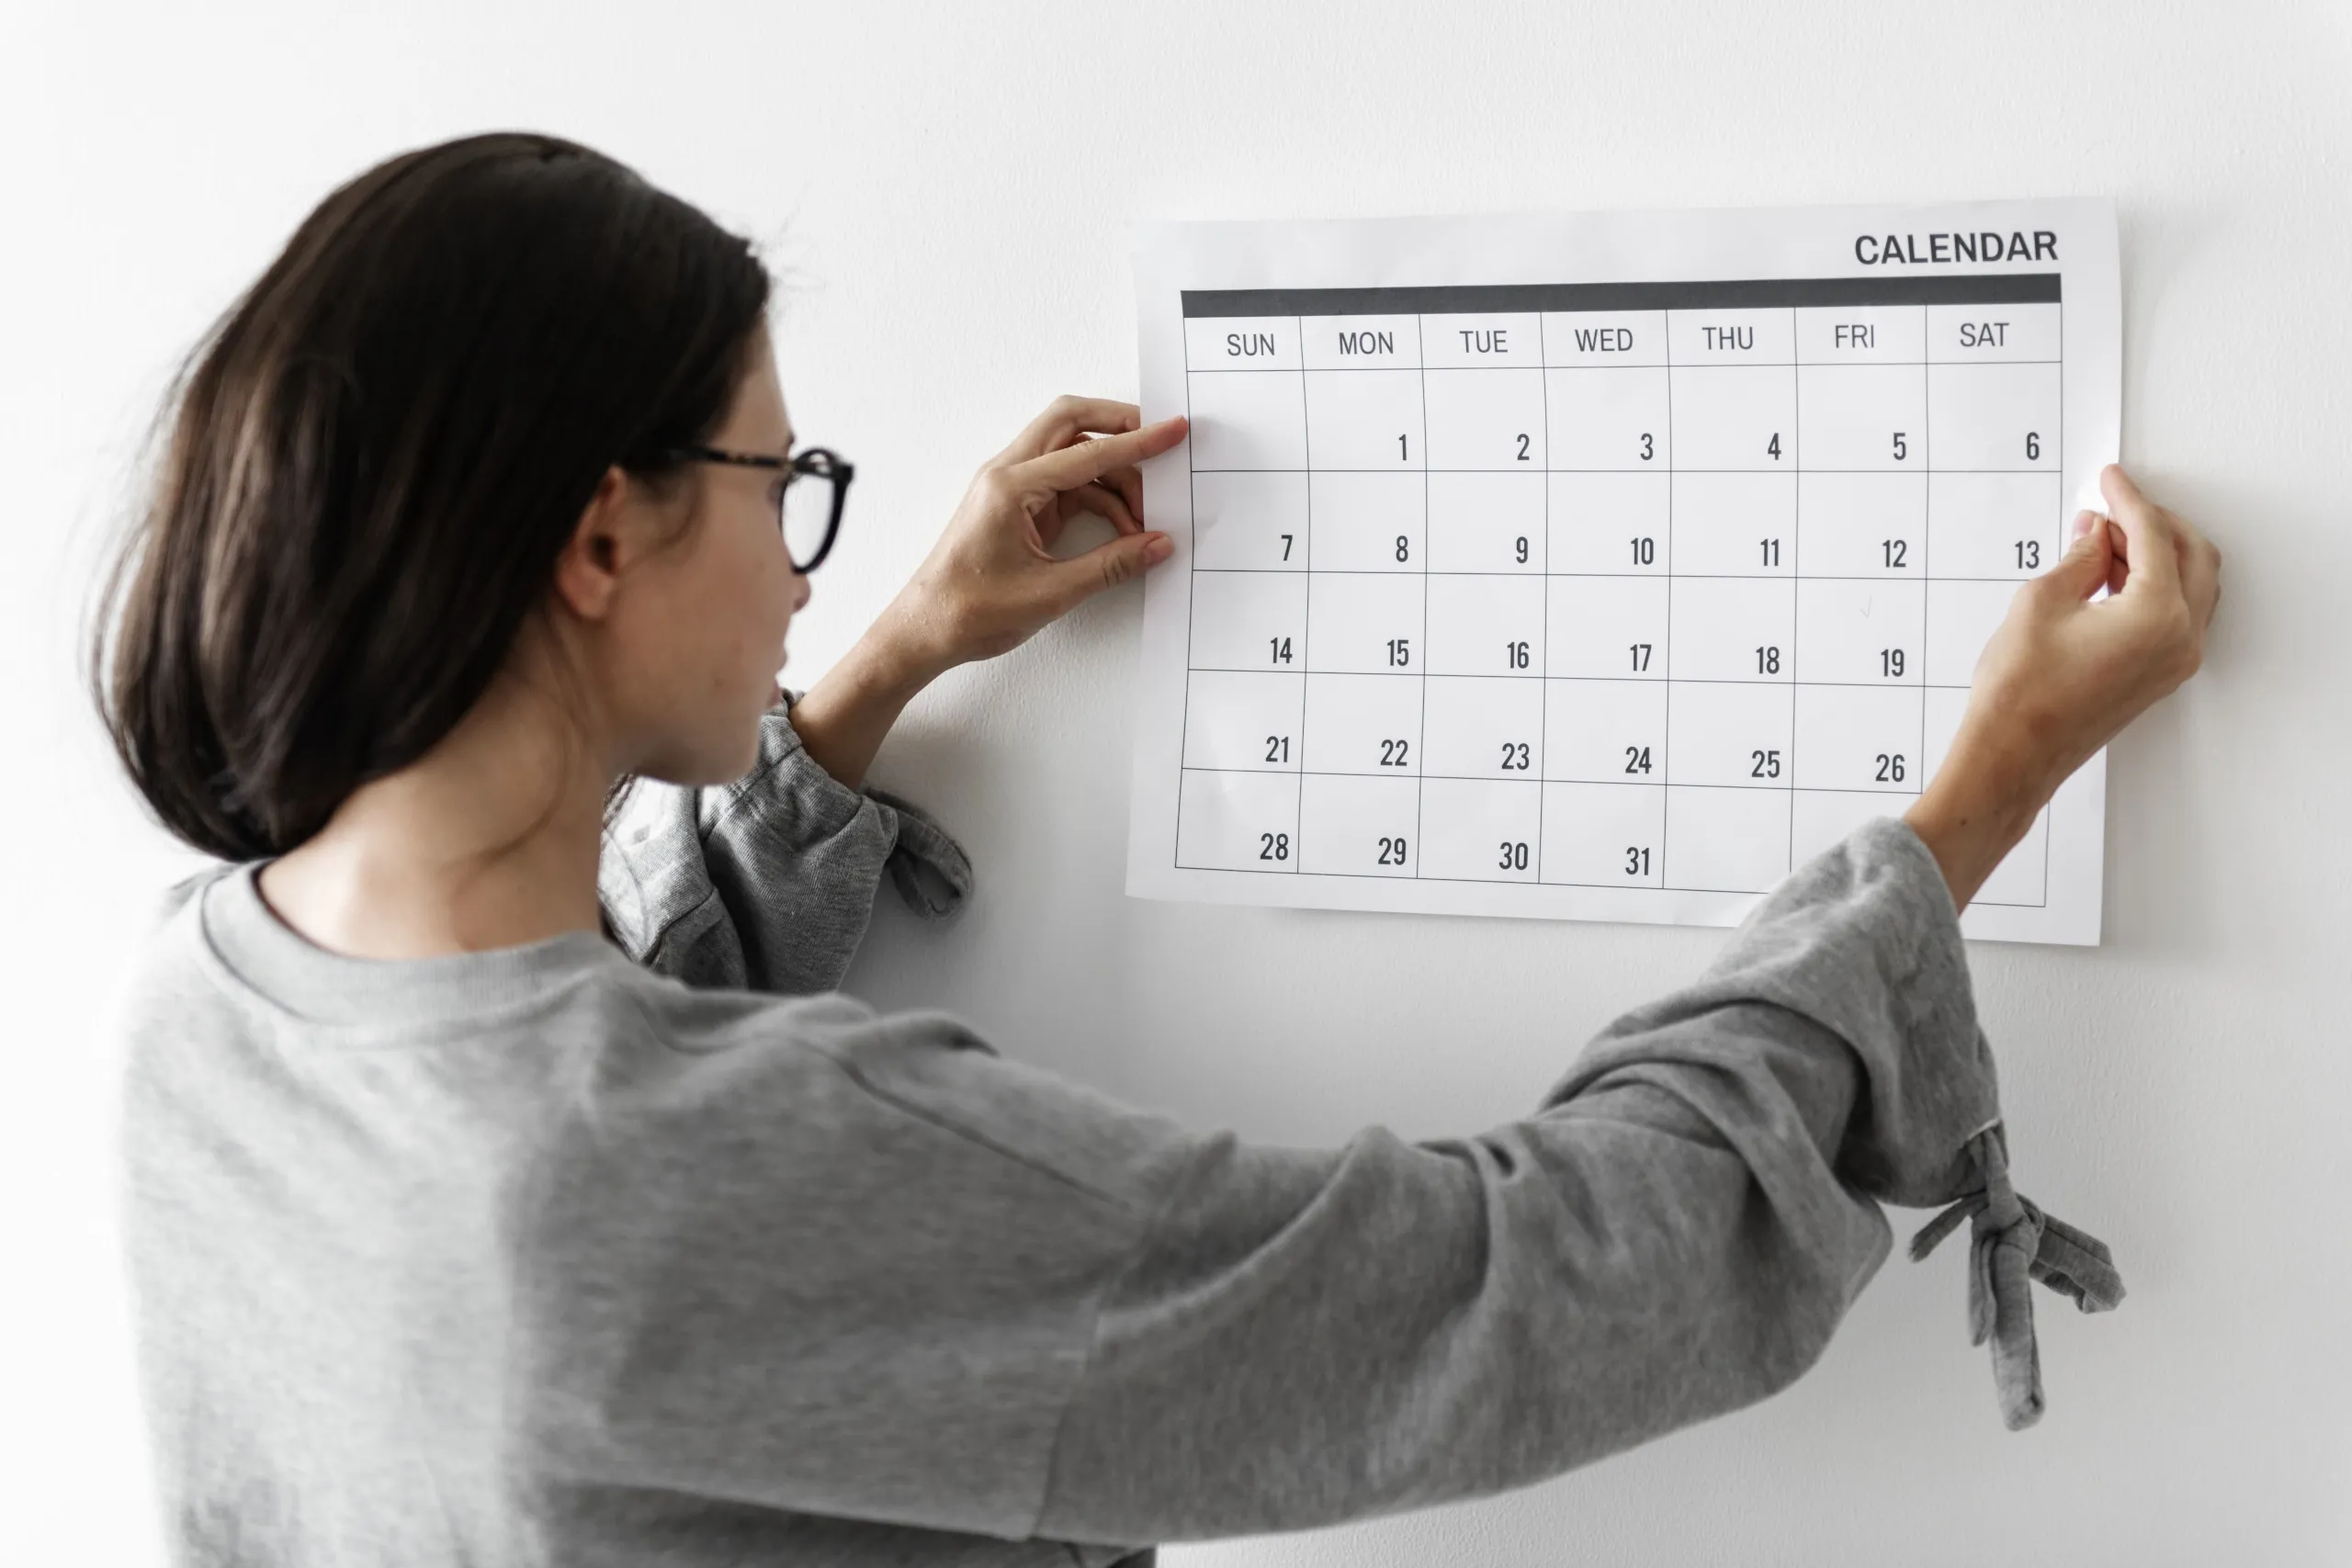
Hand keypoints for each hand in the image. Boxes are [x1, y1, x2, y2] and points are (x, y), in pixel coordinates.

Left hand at [881, 397, 1188, 672]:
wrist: (925, 630)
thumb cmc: (969, 610)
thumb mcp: (1051, 592)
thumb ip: (1111, 565)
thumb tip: (1156, 545)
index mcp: (1010, 486)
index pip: (1088, 451)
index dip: (1138, 442)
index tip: (1173, 431)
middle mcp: (1007, 474)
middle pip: (1072, 423)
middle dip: (1119, 428)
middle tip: (1160, 445)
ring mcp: (1011, 488)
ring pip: (1072, 455)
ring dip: (1112, 476)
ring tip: (1143, 518)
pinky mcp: (1016, 506)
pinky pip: (1066, 485)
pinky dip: (1098, 499)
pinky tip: (1121, 529)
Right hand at [1905, 464, 2220, 906]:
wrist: (2011, 756)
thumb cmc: (2019, 693)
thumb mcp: (2042, 602)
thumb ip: (2080, 559)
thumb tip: (2097, 536)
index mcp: (2156, 614)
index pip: (2153, 536)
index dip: (2127, 501)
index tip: (2110, 480)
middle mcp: (2179, 638)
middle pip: (2190, 555)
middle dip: (2153, 523)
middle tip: (2110, 509)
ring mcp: (2174, 661)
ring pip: (2189, 584)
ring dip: (2156, 554)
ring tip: (2103, 543)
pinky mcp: (2159, 677)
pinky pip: (2176, 614)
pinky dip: (2154, 586)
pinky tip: (2111, 578)